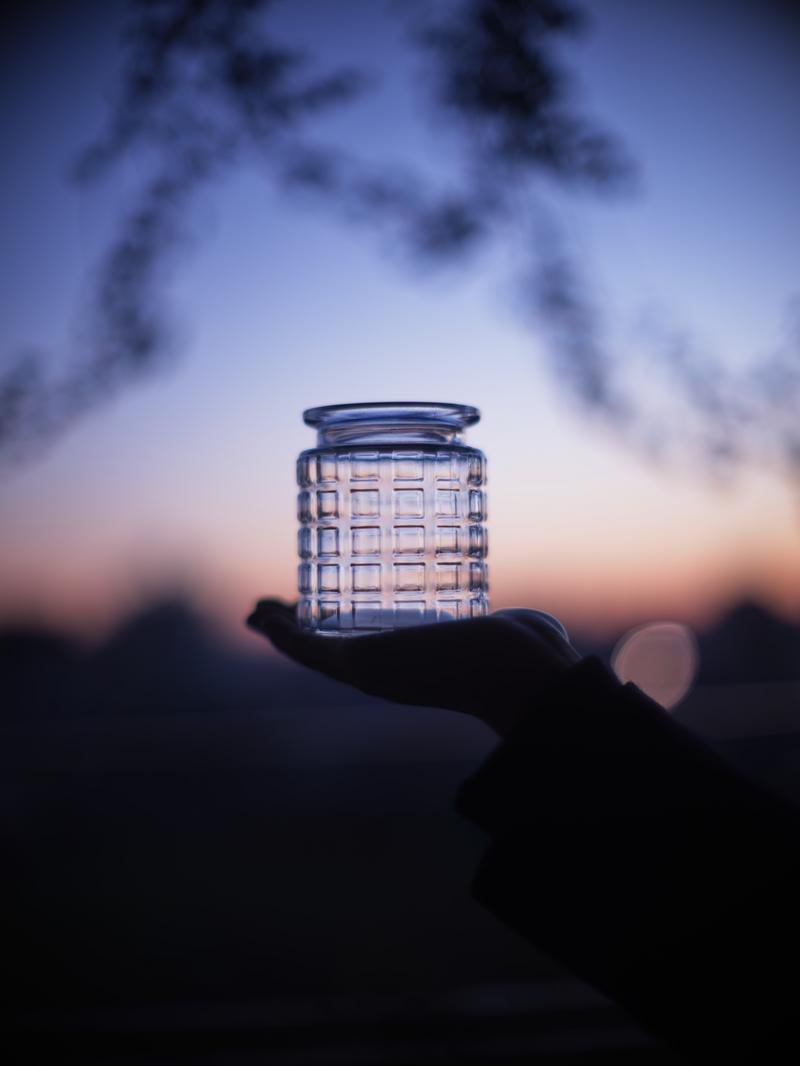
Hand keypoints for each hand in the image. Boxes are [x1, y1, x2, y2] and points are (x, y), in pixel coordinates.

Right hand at [246, 600, 580, 735]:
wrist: (519, 670)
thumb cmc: (527, 654)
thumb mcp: (518, 630)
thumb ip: (525, 625)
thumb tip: (542, 623)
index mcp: (415, 662)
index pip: (368, 646)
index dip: (340, 628)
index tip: (322, 605)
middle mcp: (388, 670)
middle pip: (329, 649)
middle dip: (300, 629)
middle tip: (274, 607)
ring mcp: (371, 670)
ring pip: (311, 650)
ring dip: (279, 630)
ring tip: (256, 610)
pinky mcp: (361, 665)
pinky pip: (308, 651)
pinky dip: (280, 636)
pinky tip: (261, 617)